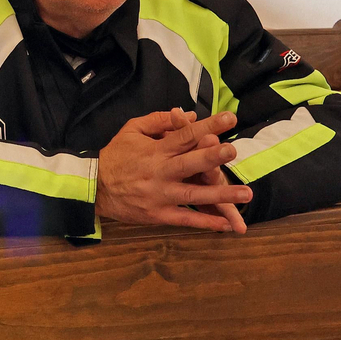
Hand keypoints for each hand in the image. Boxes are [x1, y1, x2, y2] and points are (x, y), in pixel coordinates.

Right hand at [95, 108, 249, 231]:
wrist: (94, 187)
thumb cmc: (116, 155)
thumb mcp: (132, 130)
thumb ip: (159, 120)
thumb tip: (188, 115)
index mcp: (156, 150)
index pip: (185, 135)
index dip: (207, 125)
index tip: (229, 118)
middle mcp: (160, 172)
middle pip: (190, 162)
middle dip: (212, 157)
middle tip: (232, 150)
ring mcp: (160, 195)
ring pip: (194, 194)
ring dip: (221, 194)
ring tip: (246, 193)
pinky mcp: (158, 214)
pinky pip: (186, 219)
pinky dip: (206, 222)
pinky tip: (226, 224)